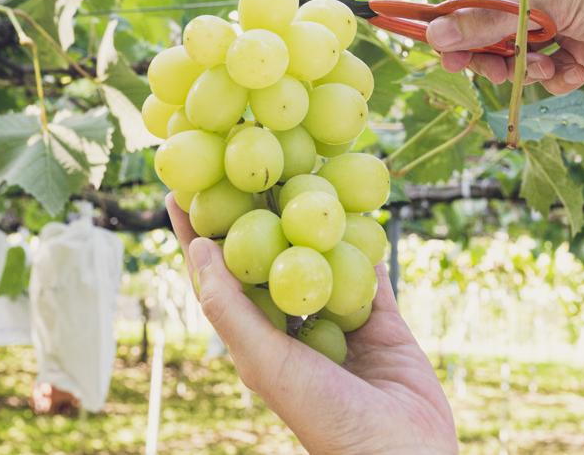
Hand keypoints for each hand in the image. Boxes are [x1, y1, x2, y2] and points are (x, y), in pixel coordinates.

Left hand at [166, 197, 457, 454]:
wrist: (402, 453)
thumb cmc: (324, 417)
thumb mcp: (267, 363)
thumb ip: (232, 308)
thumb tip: (197, 249)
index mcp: (256, 338)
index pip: (218, 275)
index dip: (197, 231)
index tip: (180, 184)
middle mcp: (292, 326)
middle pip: (269, 257)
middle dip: (258, 212)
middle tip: (249, 158)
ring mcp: (338, 322)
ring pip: (321, 259)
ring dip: (313, 219)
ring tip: (304, 169)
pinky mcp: (381, 323)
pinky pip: (369, 273)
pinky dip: (366, 243)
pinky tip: (360, 207)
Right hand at [426, 0, 583, 92]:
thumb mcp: (548, 4)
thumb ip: (489, 21)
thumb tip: (434, 34)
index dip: (459, 18)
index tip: (442, 48)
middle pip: (494, 26)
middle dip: (494, 52)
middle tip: (486, 73)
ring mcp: (564, 22)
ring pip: (519, 54)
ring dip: (529, 68)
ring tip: (548, 70)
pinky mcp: (579, 53)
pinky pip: (547, 71)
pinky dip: (557, 77)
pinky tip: (577, 73)